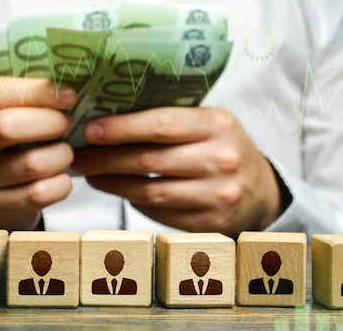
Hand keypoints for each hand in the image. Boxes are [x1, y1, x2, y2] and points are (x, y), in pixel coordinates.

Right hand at [0, 78, 76, 229]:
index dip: (38, 91)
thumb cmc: (12, 145)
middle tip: (69, 124)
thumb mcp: (11, 114)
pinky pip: (39, 193)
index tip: (69, 96)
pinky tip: (61, 177)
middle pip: (7, 127)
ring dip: (61, 155)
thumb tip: (72, 86)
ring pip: (30, 164)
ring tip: (65, 153)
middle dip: (50, 123)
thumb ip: (32, 97)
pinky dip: (61, 184)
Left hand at [71, 107, 281, 237]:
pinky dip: (133, 201)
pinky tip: (118, 190)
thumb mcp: (209, 124)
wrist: (262, 191)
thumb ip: (171, 119)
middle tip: (80, 157)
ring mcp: (217, 195)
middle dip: (106, 159)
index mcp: (217, 125)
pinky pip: (159, 212)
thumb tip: (110, 118)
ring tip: (91, 175)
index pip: (160, 125)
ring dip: (113, 183)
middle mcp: (220, 159)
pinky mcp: (209, 223)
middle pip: (149, 160)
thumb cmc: (224, 149)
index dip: (120, 128)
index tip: (90, 130)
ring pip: (149, 191)